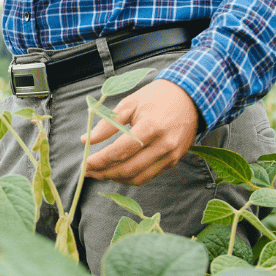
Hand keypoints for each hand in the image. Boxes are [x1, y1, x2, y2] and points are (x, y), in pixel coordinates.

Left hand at [82, 78, 200, 185]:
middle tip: (87, 171)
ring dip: (115, 178)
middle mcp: (164, 145)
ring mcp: (170, 156)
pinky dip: (130, 177)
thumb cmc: (157, 97)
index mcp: (152, 127)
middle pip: (129, 168)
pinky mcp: (173, 162)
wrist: (191, 98)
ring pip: (138, 177)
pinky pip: (148, 176)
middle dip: (104, 172)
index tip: (84, 163)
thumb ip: (108, 123)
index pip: (121, 151)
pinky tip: (117, 172)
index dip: (100, 160)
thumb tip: (86, 140)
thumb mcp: (130, 103)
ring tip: (99, 173)